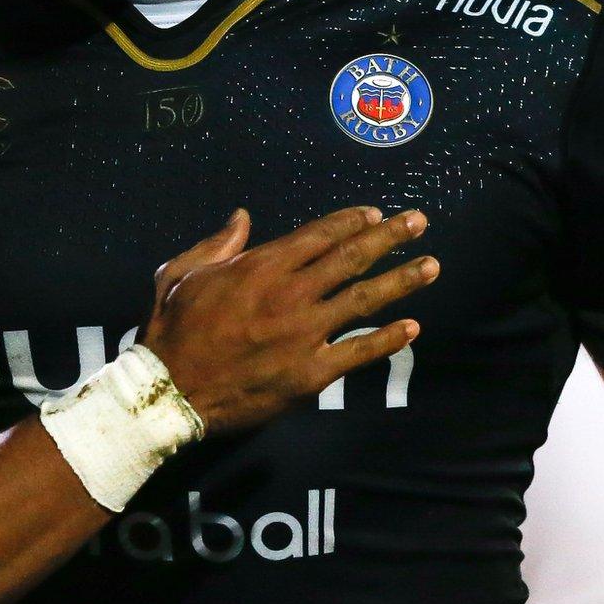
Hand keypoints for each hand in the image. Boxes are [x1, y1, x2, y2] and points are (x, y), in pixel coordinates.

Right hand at [141, 207, 435, 432]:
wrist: (171, 390)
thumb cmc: (172, 330)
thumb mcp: (182, 273)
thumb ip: (217, 244)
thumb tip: (241, 216)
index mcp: (261, 266)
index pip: (318, 235)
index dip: (350, 221)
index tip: (375, 213)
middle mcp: (290, 294)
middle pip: (351, 258)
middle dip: (390, 236)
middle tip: (419, 221)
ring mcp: (304, 334)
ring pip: (364, 299)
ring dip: (402, 280)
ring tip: (431, 265)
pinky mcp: (311, 373)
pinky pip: (358, 352)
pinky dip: (387, 339)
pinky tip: (411, 327)